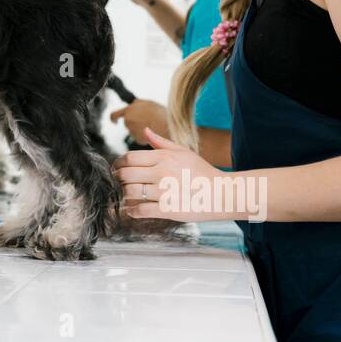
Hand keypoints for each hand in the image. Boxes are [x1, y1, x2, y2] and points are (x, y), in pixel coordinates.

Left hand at [109, 99, 167, 141]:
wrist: (166, 124)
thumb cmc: (159, 112)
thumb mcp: (147, 103)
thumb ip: (137, 105)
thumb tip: (133, 105)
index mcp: (129, 109)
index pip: (115, 115)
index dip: (114, 119)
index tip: (115, 122)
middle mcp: (128, 119)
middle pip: (128, 123)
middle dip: (135, 124)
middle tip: (147, 122)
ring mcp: (132, 130)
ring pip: (134, 131)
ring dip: (141, 130)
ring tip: (153, 126)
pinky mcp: (137, 139)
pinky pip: (140, 139)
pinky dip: (145, 137)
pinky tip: (153, 133)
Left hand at [112, 128, 235, 221]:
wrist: (222, 193)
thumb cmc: (202, 172)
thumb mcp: (183, 152)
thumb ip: (161, 142)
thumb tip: (145, 130)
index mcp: (164, 158)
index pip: (129, 158)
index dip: (119, 164)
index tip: (117, 169)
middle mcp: (162, 173)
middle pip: (126, 175)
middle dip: (118, 180)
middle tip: (118, 183)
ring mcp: (165, 192)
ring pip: (131, 192)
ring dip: (124, 196)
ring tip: (124, 196)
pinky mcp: (168, 210)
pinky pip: (141, 210)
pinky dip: (132, 211)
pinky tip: (132, 210)